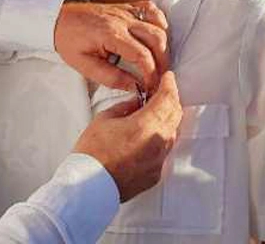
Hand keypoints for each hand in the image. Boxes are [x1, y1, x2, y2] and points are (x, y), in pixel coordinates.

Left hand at [55, 0, 168, 91]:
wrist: (58, 19)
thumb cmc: (69, 41)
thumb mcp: (84, 66)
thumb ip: (111, 77)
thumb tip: (135, 86)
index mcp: (110, 34)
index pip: (141, 55)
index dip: (151, 73)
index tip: (151, 87)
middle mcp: (122, 19)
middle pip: (156, 38)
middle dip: (162, 61)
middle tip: (158, 77)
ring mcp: (126, 10)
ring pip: (158, 24)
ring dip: (163, 45)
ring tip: (158, 62)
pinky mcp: (127, 6)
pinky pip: (152, 9)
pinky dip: (160, 23)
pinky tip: (157, 36)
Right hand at [73, 71, 182, 201]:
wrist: (89, 186)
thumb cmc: (93, 153)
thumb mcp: (105, 118)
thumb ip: (125, 107)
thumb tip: (135, 103)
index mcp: (147, 125)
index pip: (167, 98)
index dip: (169, 84)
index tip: (169, 78)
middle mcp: (158, 142)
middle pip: (175, 114)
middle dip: (170, 100)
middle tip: (163, 92)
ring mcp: (159, 160)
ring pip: (172, 133)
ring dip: (167, 119)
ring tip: (155, 112)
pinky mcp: (155, 173)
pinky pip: (164, 151)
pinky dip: (160, 139)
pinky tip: (148, 135)